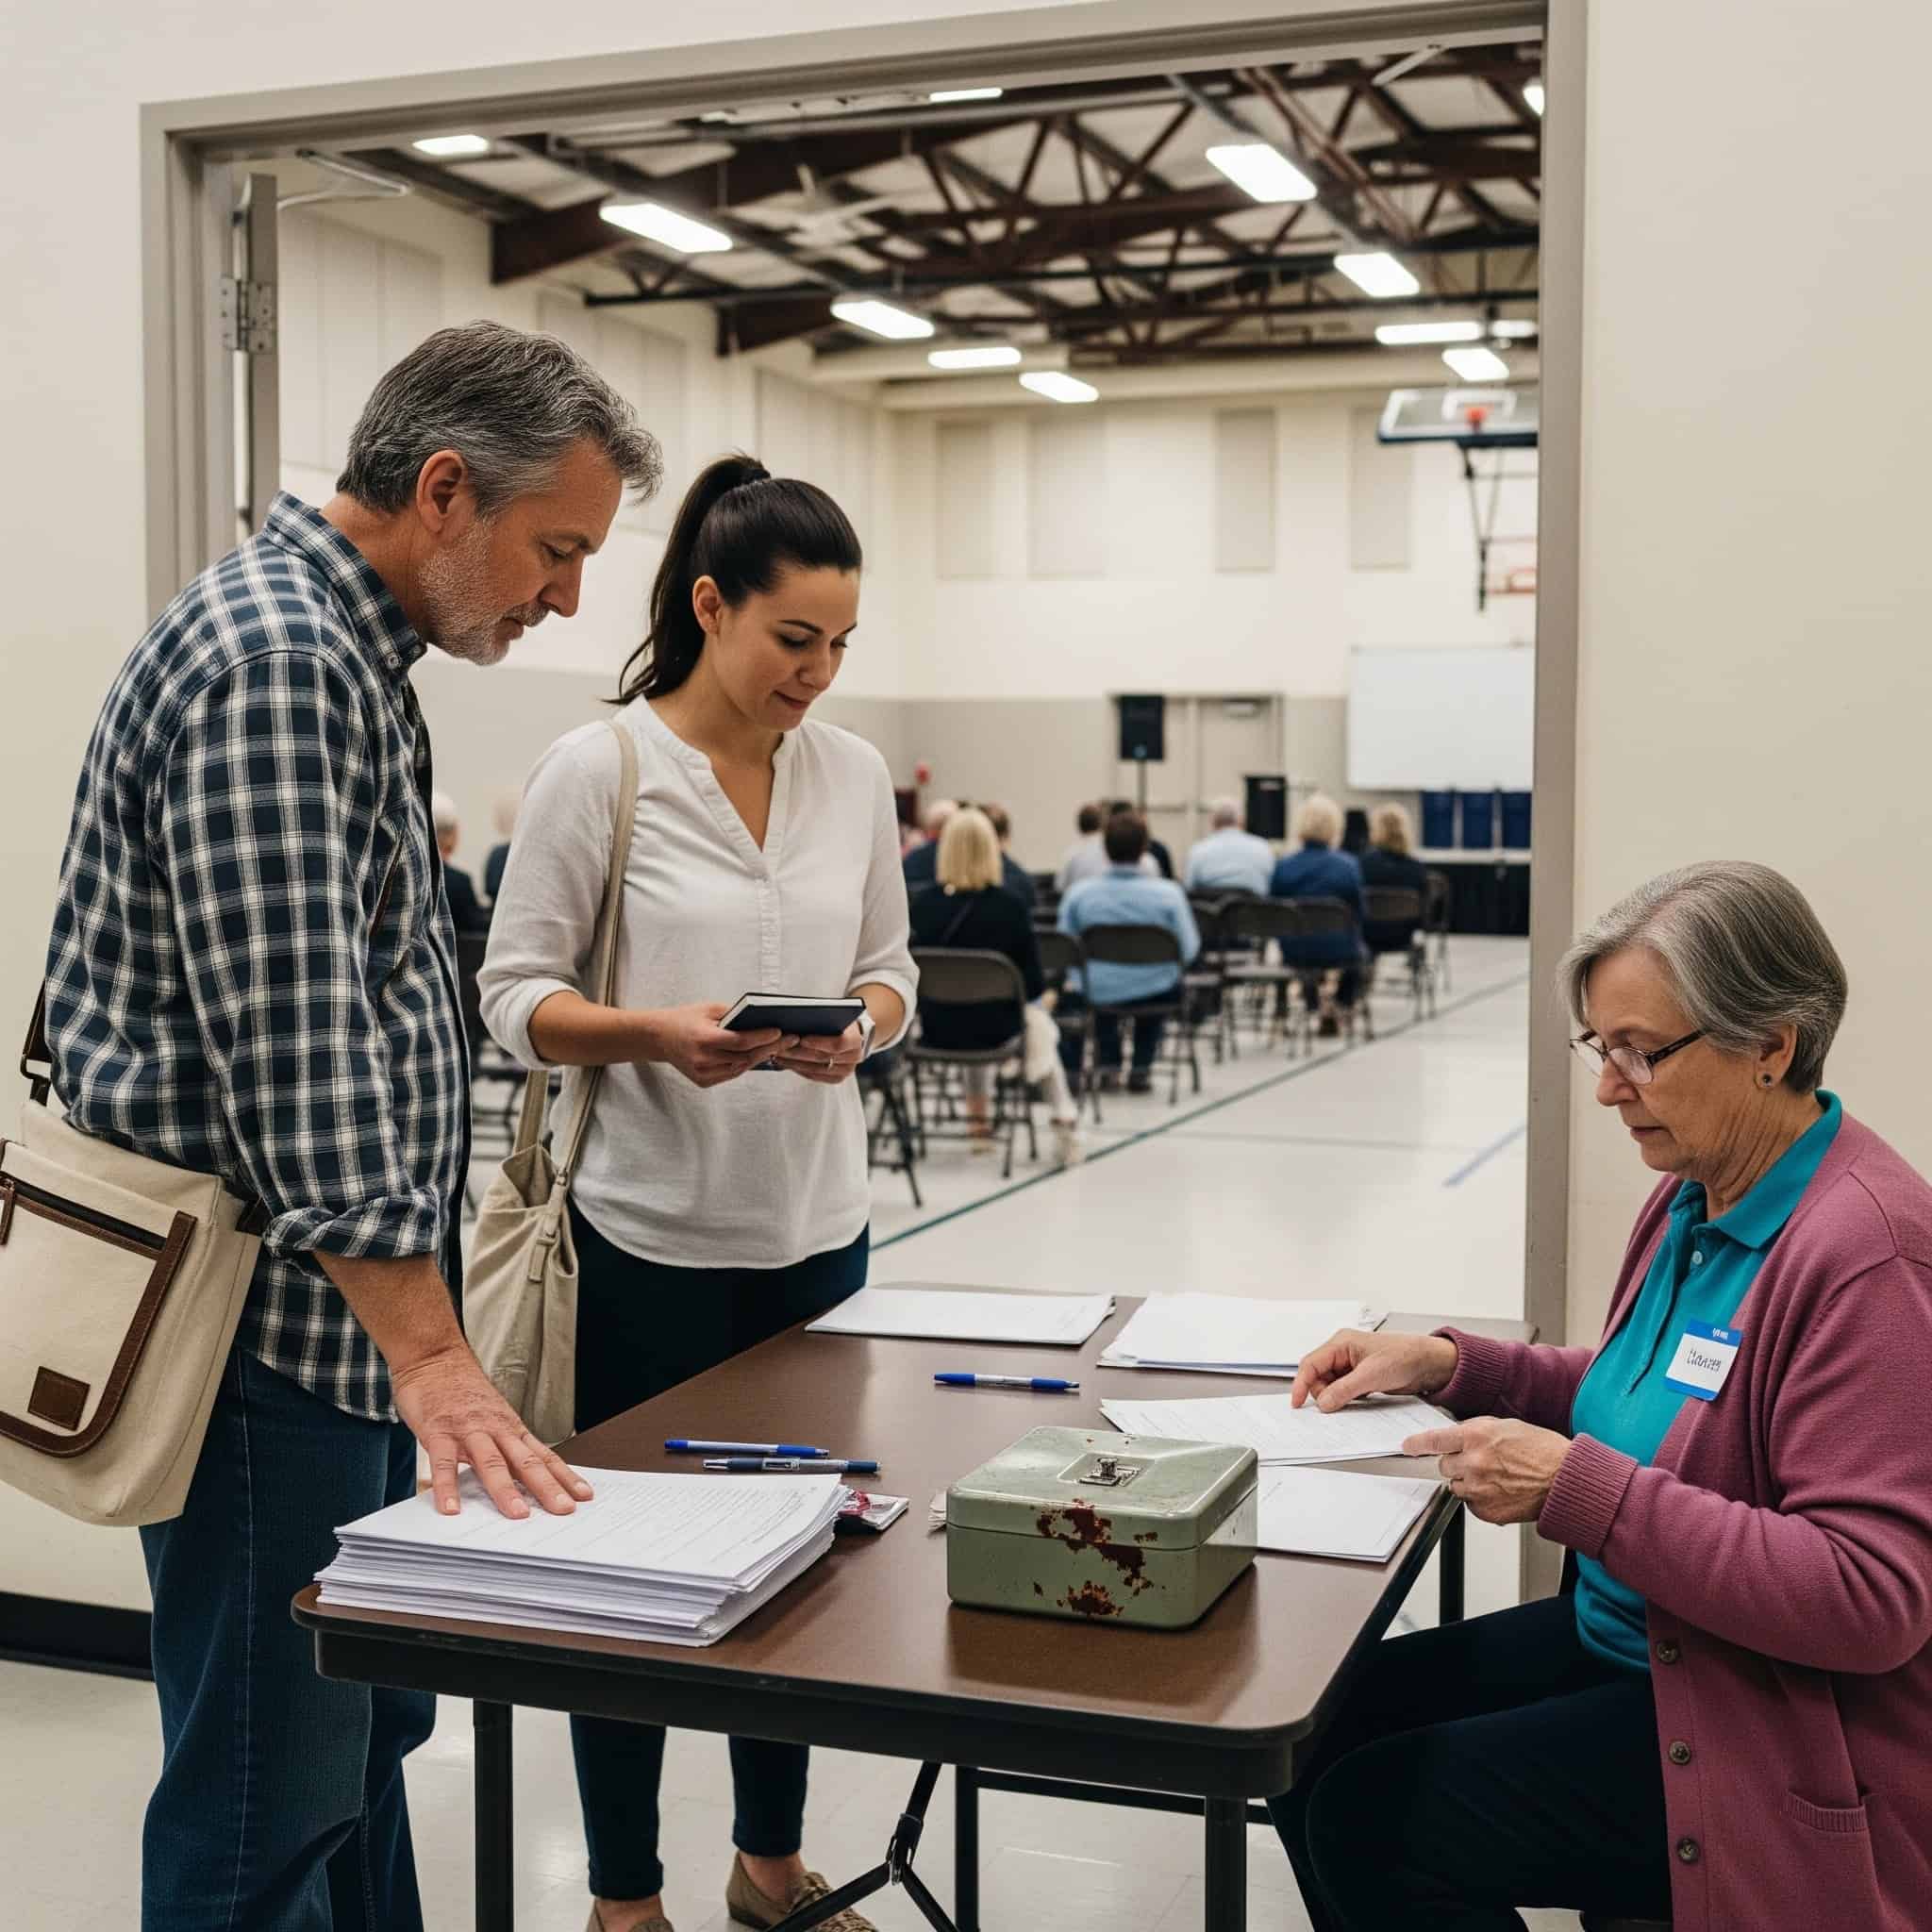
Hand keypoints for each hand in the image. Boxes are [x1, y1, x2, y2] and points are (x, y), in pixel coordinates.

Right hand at [390, 1344, 594, 1518]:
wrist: (436, 1358)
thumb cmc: (464, 1392)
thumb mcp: (493, 1416)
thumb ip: (504, 1447)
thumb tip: (520, 1481)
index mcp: (510, 1428)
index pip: (544, 1455)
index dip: (564, 1476)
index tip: (584, 1495)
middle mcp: (496, 1429)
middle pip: (526, 1461)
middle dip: (546, 1487)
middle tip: (563, 1509)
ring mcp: (468, 1430)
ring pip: (491, 1462)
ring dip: (505, 1489)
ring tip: (517, 1514)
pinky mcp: (439, 1431)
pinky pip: (442, 1462)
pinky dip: (447, 1486)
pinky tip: (451, 1508)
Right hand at [648, 1003, 795, 1088]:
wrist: (658, 1037)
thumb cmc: (685, 1018)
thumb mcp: (709, 1009)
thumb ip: (734, 1015)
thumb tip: (762, 1020)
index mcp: (703, 1038)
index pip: (740, 1041)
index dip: (762, 1037)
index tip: (780, 1031)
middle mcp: (702, 1059)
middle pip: (744, 1056)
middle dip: (769, 1047)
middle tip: (790, 1040)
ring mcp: (702, 1073)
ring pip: (740, 1068)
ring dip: (760, 1057)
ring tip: (779, 1047)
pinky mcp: (703, 1082)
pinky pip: (731, 1074)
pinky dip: (746, 1064)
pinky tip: (760, 1055)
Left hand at [772, 1018, 865, 1085]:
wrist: (853, 1035)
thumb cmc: (840, 1022)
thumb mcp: (836, 1016)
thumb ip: (822, 1019)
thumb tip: (796, 1022)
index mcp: (856, 1040)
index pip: (838, 1044)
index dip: (819, 1042)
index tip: (801, 1039)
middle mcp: (854, 1058)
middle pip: (823, 1058)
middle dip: (799, 1053)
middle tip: (780, 1047)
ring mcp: (846, 1070)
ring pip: (816, 1069)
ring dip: (795, 1063)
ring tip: (778, 1055)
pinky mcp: (837, 1078)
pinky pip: (815, 1076)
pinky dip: (799, 1070)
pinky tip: (786, 1063)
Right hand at [1291, 1328, 1458, 1410]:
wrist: (1429, 1363)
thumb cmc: (1403, 1356)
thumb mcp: (1372, 1375)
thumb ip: (1345, 1389)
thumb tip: (1323, 1403)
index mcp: (1341, 1343)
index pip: (1311, 1364)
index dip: (1301, 1384)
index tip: (1296, 1403)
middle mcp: (1343, 1353)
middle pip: (1317, 1376)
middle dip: (1320, 1393)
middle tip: (1331, 1408)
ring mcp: (1351, 1366)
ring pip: (1329, 1385)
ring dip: (1334, 1397)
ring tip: (1349, 1403)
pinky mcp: (1360, 1378)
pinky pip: (1342, 1390)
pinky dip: (1344, 1399)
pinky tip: (1355, 1403)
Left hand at [1401, 1416, 1570, 1524]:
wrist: (1565, 1481)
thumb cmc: (1543, 1452)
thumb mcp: (1506, 1427)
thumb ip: (1476, 1431)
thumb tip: (1458, 1436)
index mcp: (1477, 1436)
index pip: (1435, 1440)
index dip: (1418, 1444)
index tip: (1408, 1446)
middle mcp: (1474, 1462)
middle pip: (1444, 1465)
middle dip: (1456, 1462)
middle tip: (1479, 1462)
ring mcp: (1479, 1488)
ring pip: (1456, 1485)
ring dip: (1468, 1481)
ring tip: (1495, 1477)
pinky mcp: (1486, 1510)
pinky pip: (1471, 1504)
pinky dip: (1480, 1499)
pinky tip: (1501, 1491)